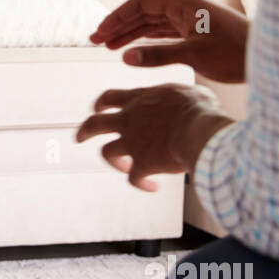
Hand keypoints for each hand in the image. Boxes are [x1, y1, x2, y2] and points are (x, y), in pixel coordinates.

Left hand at [75, 83, 233, 191]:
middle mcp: (129, 120)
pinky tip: (152, 186)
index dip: (101, 103)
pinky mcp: (142, 163)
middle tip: (79, 138)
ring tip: (126, 167)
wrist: (200, 130)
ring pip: (107, 153)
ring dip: (114, 162)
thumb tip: (193, 98)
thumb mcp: (190, 92)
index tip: (98, 108)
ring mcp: (132, 142)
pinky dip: (141, 183)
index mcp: (139, 100)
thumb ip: (181, 96)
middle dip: (84, 131)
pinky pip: (134, 178)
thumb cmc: (200, 109)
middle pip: (94, 124)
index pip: (111, 97)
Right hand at [89, 0, 247, 83]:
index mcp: (184, 4)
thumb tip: (126, 56)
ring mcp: (191, 20)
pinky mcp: (197, 33)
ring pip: (152, 24)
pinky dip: (147, 40)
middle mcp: (186, 8)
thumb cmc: (237, 52)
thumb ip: (158, 55)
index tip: (100, 31)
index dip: (118, 16)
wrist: (269, 57)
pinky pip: (164, 33)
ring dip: (130, 34)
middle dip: (119, 26)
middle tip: (95, 41)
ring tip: (108, 47)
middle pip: (144, 12)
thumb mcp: (194, 55)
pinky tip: (133, 48)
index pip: (142, 3)